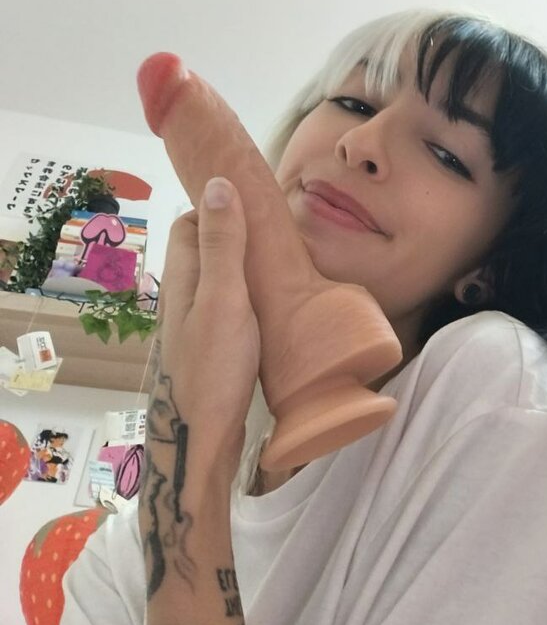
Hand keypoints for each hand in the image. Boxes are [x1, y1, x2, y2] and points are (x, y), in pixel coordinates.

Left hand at [149, 176, 260, 488]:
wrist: (202, 441)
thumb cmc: (213, 369)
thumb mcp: (224, 298)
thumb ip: (223, 244)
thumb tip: (219, 183)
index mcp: (183, 278)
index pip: (190, 223)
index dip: (219, 208)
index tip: (258, 208)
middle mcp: (184, 298)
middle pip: (206, 250)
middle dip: (238, 237)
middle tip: (279, 240)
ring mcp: (198, 326)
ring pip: (220, 281)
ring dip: (248, 271)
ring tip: (285, 271)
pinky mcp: (214, 350)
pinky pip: (232, 309)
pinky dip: (252, 301)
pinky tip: (277, 312)